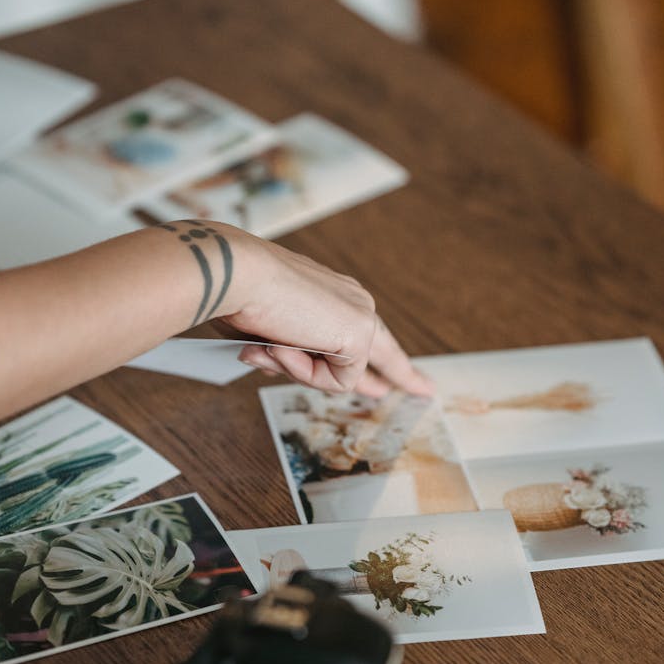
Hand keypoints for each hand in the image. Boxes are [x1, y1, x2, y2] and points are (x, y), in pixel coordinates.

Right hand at [214, 226, 433, 398]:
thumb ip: (291, 355)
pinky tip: (283, 347)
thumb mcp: (271, 332)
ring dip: (301, 372)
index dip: (388, 359)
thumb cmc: (241, 296)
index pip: (369, 333)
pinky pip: (336, 381)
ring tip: (270, 346)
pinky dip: (305, 372)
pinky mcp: (359, 335)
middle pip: (376, 354)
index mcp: (336, 294)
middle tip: (426, 389)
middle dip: (400, 374)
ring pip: (342, 376)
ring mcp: (360, 317)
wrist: (237, 274)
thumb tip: (295, 373)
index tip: (411, 376)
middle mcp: (354, 301)